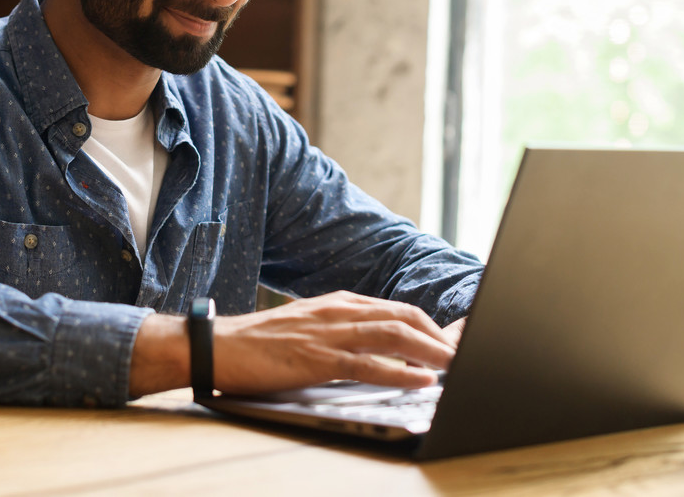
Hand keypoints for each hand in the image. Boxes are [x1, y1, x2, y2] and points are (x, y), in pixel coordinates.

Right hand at [213, 291, 463, 393]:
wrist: (219, 346)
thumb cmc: (262, 342)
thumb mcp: (309, 325)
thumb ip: (342, 330)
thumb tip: (379, 346)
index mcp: (339, 302)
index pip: (398, 309)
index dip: (432, 325)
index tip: (455, 341)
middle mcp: (339, 311)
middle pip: (404, 317)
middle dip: (440, 337)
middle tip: (465, 355)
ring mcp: (329, 333)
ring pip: (393, 335)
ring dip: (430, 352)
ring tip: (455, 366)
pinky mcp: (317, 358)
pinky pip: (368, 364)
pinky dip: (400, 372)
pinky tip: (420, 380)